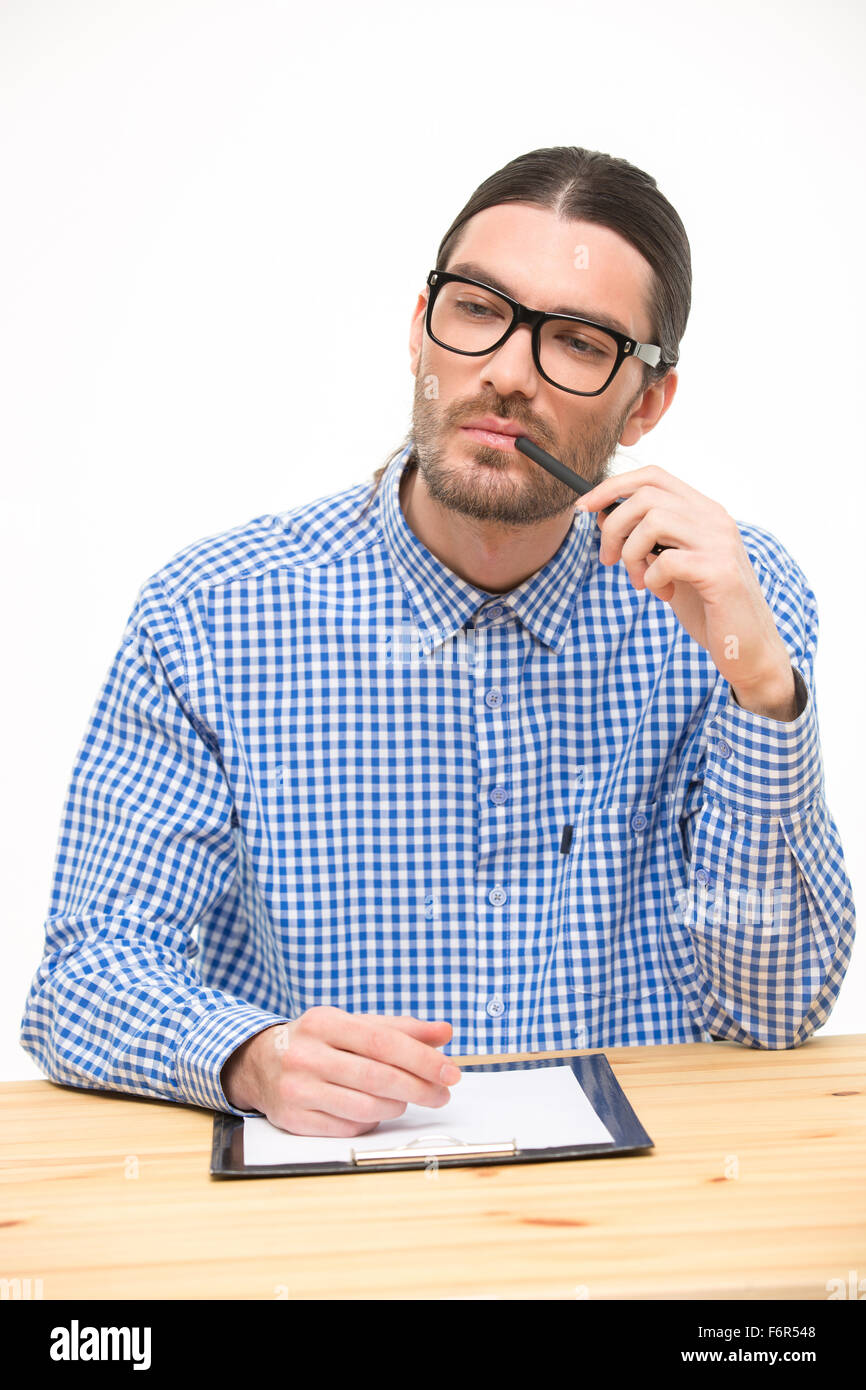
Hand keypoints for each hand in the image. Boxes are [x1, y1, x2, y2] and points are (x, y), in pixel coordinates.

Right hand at [221, 1006, 460, 1136]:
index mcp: (324, 1023)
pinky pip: (349, 1127)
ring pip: (366, 1106)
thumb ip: (400, 1029)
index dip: (422, 1059)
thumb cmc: (318, 1042)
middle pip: (377, 1077)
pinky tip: (376, 1109)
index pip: (383, 1042)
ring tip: (407, 1098)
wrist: (259, 1063)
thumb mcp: (353, 1025)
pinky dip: (372, 1119)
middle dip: (420, 1088)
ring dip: (398, 1105)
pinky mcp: (295, 1119)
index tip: (450, 1071)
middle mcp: (307, 1055)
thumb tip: (444, 1033)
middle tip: (443, 1093)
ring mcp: (298, 1089)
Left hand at [577, 465, 794, 702]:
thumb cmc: (708, 606)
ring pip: (653, 522)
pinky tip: (663, 594)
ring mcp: (720, 543)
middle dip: (613, 527)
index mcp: (704, 512)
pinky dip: (652, 578)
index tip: (585, 507)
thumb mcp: (670, 566)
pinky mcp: (720, 572)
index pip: (653, 476)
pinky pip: (666, 561)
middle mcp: (715, 519)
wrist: (748, 647)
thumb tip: (603, 514)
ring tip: (640, 582)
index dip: (612, 486)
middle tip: (609, 560)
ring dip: (632, 555)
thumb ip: (646, 540)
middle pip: (645, 496)